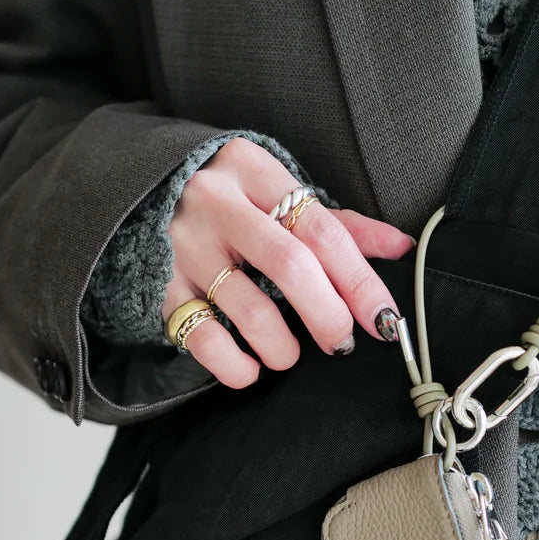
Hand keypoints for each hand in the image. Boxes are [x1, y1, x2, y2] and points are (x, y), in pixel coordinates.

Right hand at [163, 137, 414, 387]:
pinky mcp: (159, 283)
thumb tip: (402, 246)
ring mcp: (184, 243)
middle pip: (290, 264)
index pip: (322, 229)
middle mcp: (217, 201)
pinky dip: (235, 365)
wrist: (136, 193)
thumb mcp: (277, 195)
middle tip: (341, 342)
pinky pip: (203, 336)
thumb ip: (338, 223)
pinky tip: (250, 368)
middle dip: (326, 314)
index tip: (384, 319)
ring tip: (289, 356)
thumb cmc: (230, 201)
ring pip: (249, 306)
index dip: (360, 279)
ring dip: (282, 346)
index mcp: (254, 171)